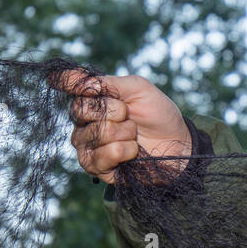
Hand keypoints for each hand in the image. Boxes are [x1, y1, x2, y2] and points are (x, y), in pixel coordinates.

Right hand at [47, 68, 192, 184]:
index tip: (75, 81)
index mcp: (92, 100)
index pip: (71, 87)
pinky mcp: (96, 168)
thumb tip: (73, 79)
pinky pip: (104, 155)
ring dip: (124, 133)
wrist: (177, 144)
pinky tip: (132, 152)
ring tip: (133, 135)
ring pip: (96, 133)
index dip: (69, 81)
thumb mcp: (138, 89)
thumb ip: (107, 82)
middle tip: (129, 115)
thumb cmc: (157, 114)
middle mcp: (83, 122)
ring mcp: (87, 146)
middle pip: (80, 110)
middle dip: (115, 111)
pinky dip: (125, 151)